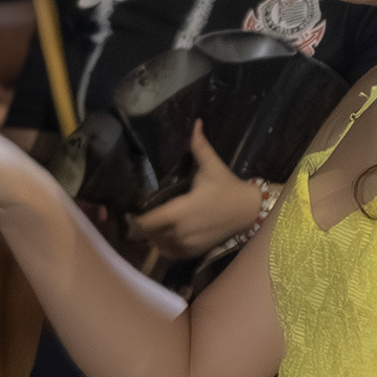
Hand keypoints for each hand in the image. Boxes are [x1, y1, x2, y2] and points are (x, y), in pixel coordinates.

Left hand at [126, 121, 267, 255]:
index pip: (148, 222)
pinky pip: (170, 254)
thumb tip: (195, 122)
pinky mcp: (194, 251)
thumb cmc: (228, 188)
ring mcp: (188, 244)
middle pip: (149, 235)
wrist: (249, 211)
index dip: (134, 220)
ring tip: (146, 226)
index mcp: (182, 210)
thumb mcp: (213, 166)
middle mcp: (182, 231)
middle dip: (140, 228)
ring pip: (158, 246)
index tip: (128, 212)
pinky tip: (161, 236)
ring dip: (151, 237)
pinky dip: (162, 247)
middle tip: (132, 217)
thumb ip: (199, 146)